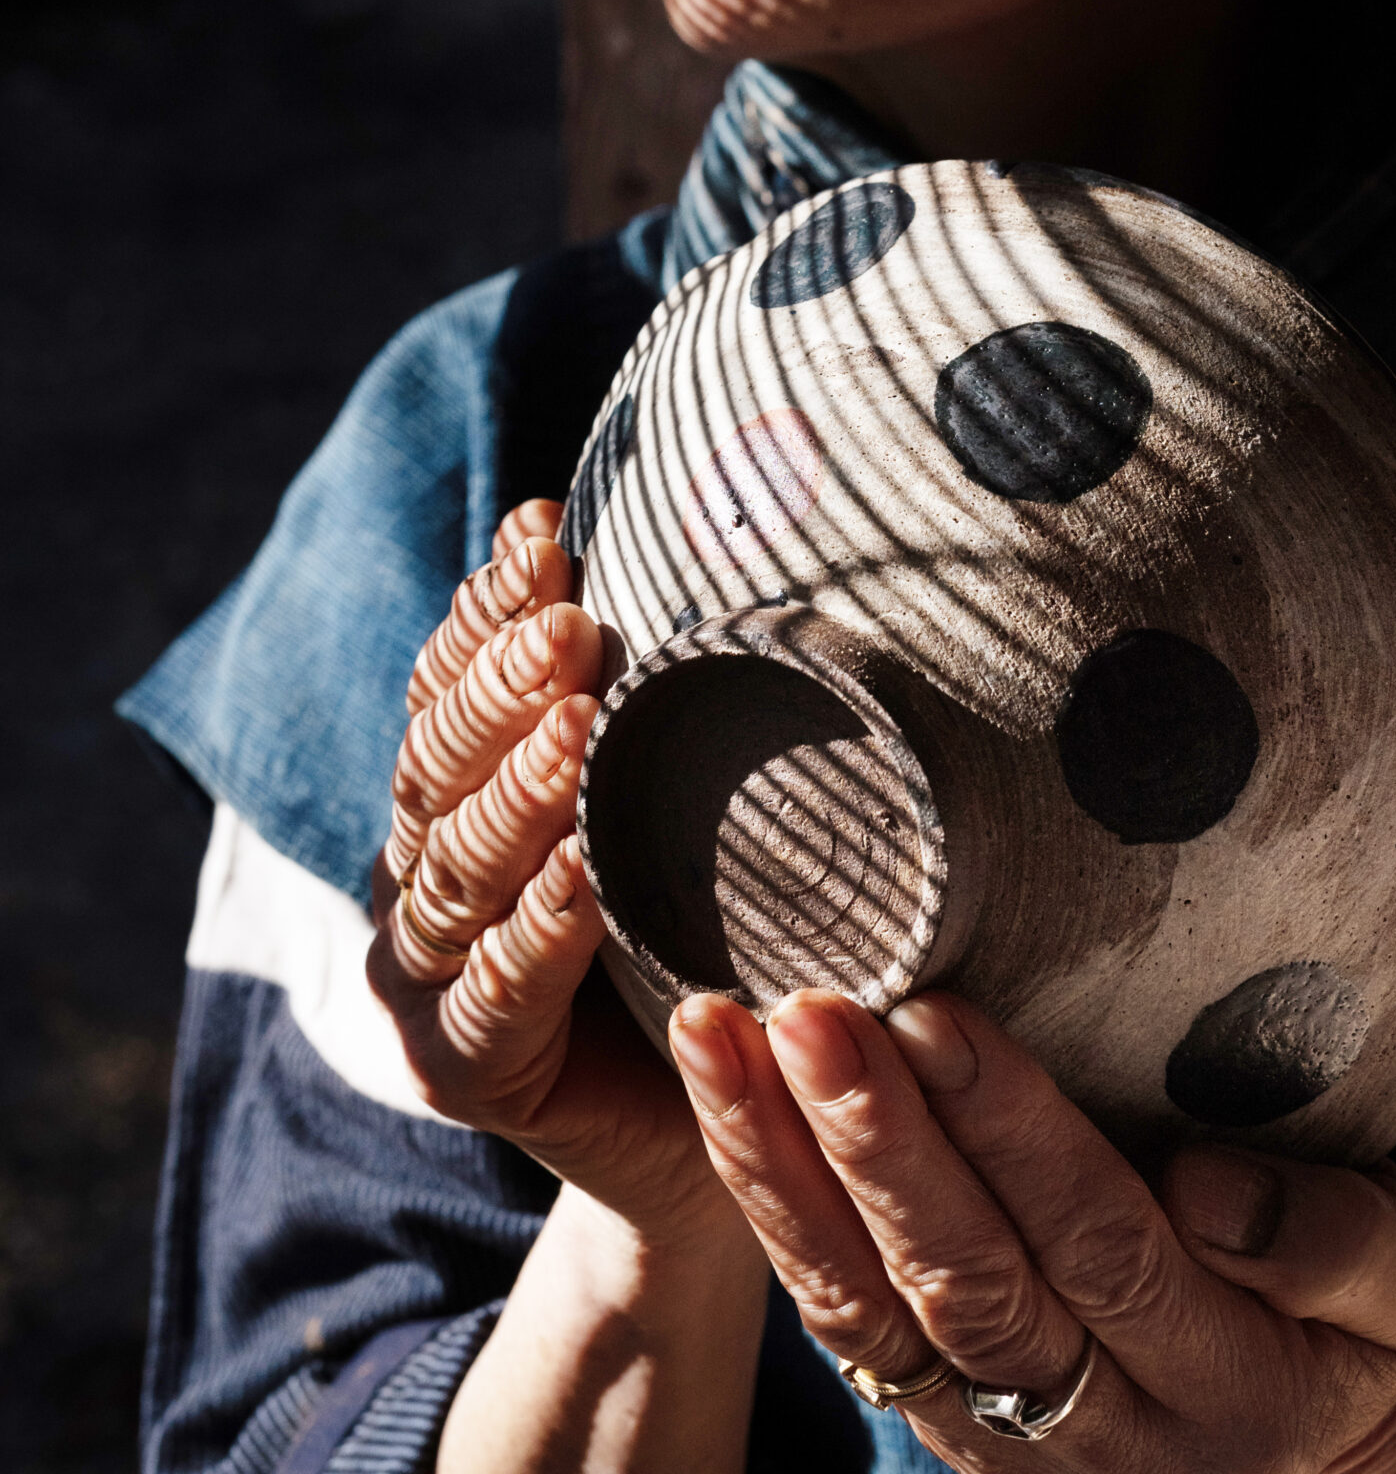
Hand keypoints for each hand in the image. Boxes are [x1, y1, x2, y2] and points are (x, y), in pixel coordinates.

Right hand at [364, 501, 723, 1238]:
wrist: (722, 1113)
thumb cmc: (707, 926)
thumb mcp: (685, 800)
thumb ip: (667, 700)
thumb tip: (717, 545)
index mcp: (458, 789)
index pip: (454, 679)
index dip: (490, 606)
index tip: (548, 531)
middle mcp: (423, 869)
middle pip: (440, 761)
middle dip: (502, 684)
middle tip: (571, 622)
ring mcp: (428, 972)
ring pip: (456, 867)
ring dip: (516, 793)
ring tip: (575, 724)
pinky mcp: (462, 1064)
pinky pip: (497, 990)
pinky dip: (539, 928)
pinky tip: (581, 873)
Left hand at [669, 987, 1395, 1471]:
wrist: (1308, 1469)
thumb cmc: (1354, 1333)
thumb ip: (1336, 1238)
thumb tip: (1212, 1185)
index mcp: (1217, 1365)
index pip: (1100, 1239)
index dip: (1014, 1132)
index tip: (940, 1009)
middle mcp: (1087, 1411)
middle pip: (963, 1276)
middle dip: (873, 1139)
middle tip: (807, 1008)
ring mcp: (992, 1422)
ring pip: (866, 1305)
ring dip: (781, 1164)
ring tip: (720, 1032)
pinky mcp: (930, 1402)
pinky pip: (831, 1314)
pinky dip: (765, 1204)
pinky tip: (719, 1095)